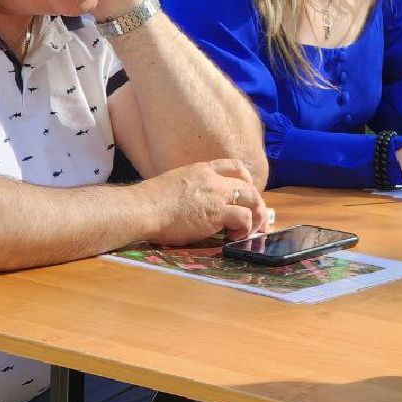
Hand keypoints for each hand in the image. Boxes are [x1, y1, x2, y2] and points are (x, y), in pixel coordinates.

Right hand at [145, 158, 267, 243]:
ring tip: (253, 229)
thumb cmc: (149, 201)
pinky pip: (244, 218)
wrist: (143, 209)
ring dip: (256, 215)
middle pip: (247, 185)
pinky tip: (236, 236)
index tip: (248, 190)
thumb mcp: (174, 183)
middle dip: (257, 202)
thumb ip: (190, 188)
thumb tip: (193, 202)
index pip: (234, 166)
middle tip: (258, 218)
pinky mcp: (217, 213)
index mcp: (201, 170)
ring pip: (252, 199)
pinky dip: (245, 227)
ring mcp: (216, 195)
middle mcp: (213, 180)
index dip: (246, 178)